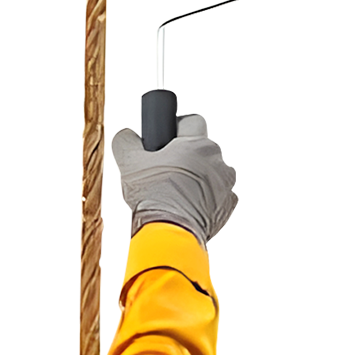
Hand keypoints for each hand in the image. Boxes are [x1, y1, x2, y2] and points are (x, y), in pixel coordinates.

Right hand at [111, 122, 237, 247]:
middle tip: (167, 175)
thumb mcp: (129, 164)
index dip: (178, 131)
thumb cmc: (153, 196)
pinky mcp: (228, 204)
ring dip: (197, 180)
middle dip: (187, 159)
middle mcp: (216, 158)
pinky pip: (217, 196)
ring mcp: (225, 182)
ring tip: (176, 196)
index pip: (192, 122)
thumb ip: (126, 141)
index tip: (168, 144)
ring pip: (211, 173)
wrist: (171, 232)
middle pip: (202, 151)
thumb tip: (126, 135)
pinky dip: (205, 200)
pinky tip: (187, 208)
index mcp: (195, 143)